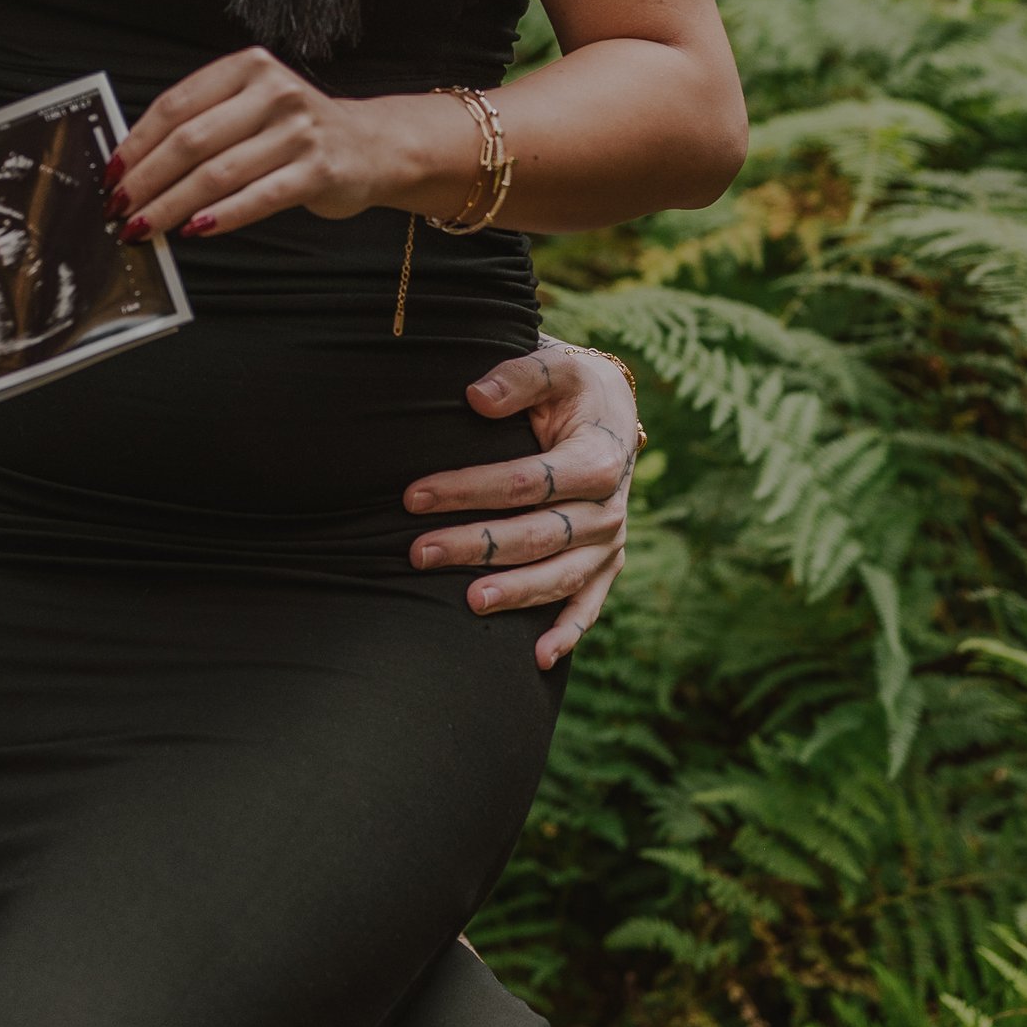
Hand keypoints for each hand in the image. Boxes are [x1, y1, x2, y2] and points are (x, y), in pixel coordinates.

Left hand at [108, 49, 438, 238]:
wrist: (370, 146)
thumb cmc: (293, 130)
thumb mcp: (249, 108)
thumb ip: (201, 123)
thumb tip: (133, 164)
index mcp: (247, 67)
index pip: (177, 106)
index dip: (137, 143)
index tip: (111, 173)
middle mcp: (274, 92)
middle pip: (191, 142)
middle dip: (147, 180)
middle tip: (120, 208)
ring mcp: (299, 130)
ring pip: (218, 174)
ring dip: (172, 206)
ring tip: (145, 227)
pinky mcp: (318, 169)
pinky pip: (257, 198)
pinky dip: (220, 217)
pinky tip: (193, 230)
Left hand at [405, 340, 639, 671]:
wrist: (612, 409)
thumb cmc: (571, 388)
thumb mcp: (555, 366)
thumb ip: (518, 376)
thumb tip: (475, 397)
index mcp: (599, 458)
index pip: (527, 481)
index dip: (469, 489)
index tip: (414, 496)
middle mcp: (610, 507)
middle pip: (538, 535)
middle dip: (476, 545)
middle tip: (418, 553)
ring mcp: (610, 542)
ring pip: (560, 575)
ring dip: (515, 593)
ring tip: (467, 603)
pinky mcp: (607, 563)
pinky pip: (590, 604)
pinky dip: (568, 632)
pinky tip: (538, 659)